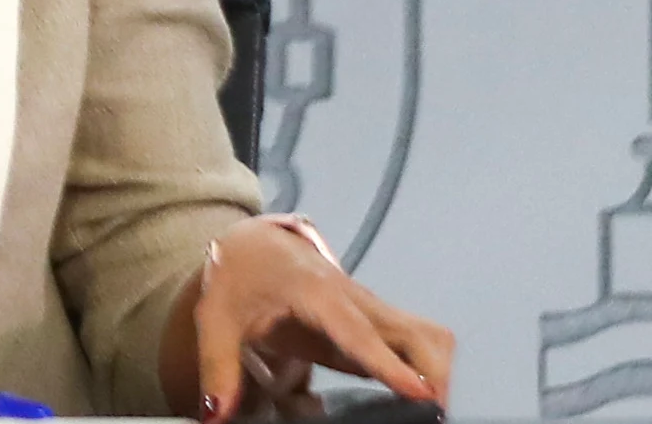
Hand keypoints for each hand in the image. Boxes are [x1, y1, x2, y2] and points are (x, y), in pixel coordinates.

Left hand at [170, 216, 455, 423]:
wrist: (252, 244)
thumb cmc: (238, 277)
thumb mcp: (216, 321)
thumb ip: (218, 369)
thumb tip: (215, 414)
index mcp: (315, 293)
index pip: (360, 333)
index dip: (390, 364)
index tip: (419, 392)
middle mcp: (354, 298)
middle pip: (414, 332)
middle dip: (432, 372)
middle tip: (430, 414)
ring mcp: (369, 307)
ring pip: (424, 333)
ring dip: (436, 369)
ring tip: (428, 409)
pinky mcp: (373, 320)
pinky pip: (414, 340)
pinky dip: (426, 366)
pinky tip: (417, 397)